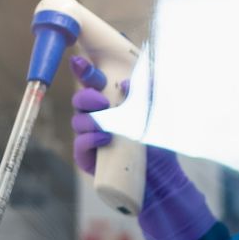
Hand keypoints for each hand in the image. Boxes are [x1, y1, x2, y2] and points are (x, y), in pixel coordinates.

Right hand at [68, 56, 218, 239]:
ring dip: (90, 120)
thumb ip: (150, 92)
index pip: (93, 82)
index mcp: (111, 102)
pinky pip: (80, 146)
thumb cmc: (158, 144)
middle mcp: (97, 117)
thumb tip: (128, 83)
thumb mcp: (159, 115)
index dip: (83, 70)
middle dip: (86, 96)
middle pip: (80, 100)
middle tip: (101, 100)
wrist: (160, 178)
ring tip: (108, 126)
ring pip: (78, 121)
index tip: (80, 61)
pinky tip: (105, 139)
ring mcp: (90, 138)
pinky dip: (90, 140)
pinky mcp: (88, 159)